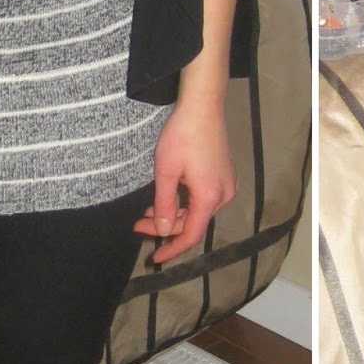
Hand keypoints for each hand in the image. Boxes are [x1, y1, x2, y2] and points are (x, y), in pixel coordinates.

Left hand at [132, 98, 236, 263]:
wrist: (203, 106)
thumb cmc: (182, 136)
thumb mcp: (166, 172)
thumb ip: (163, 204)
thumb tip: (161, 230)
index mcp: (210, 197)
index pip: (191, 235)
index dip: (172, 249)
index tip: (155, 257)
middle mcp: (223, 195)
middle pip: (193, 222)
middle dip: (164, 227)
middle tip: (137, 225)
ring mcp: (225, 184)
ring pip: (196, 210)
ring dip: (172, 214)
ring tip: (146, 212)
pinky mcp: (223, 174)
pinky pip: (202, 197)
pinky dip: (183, 202)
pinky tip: (165, 197)